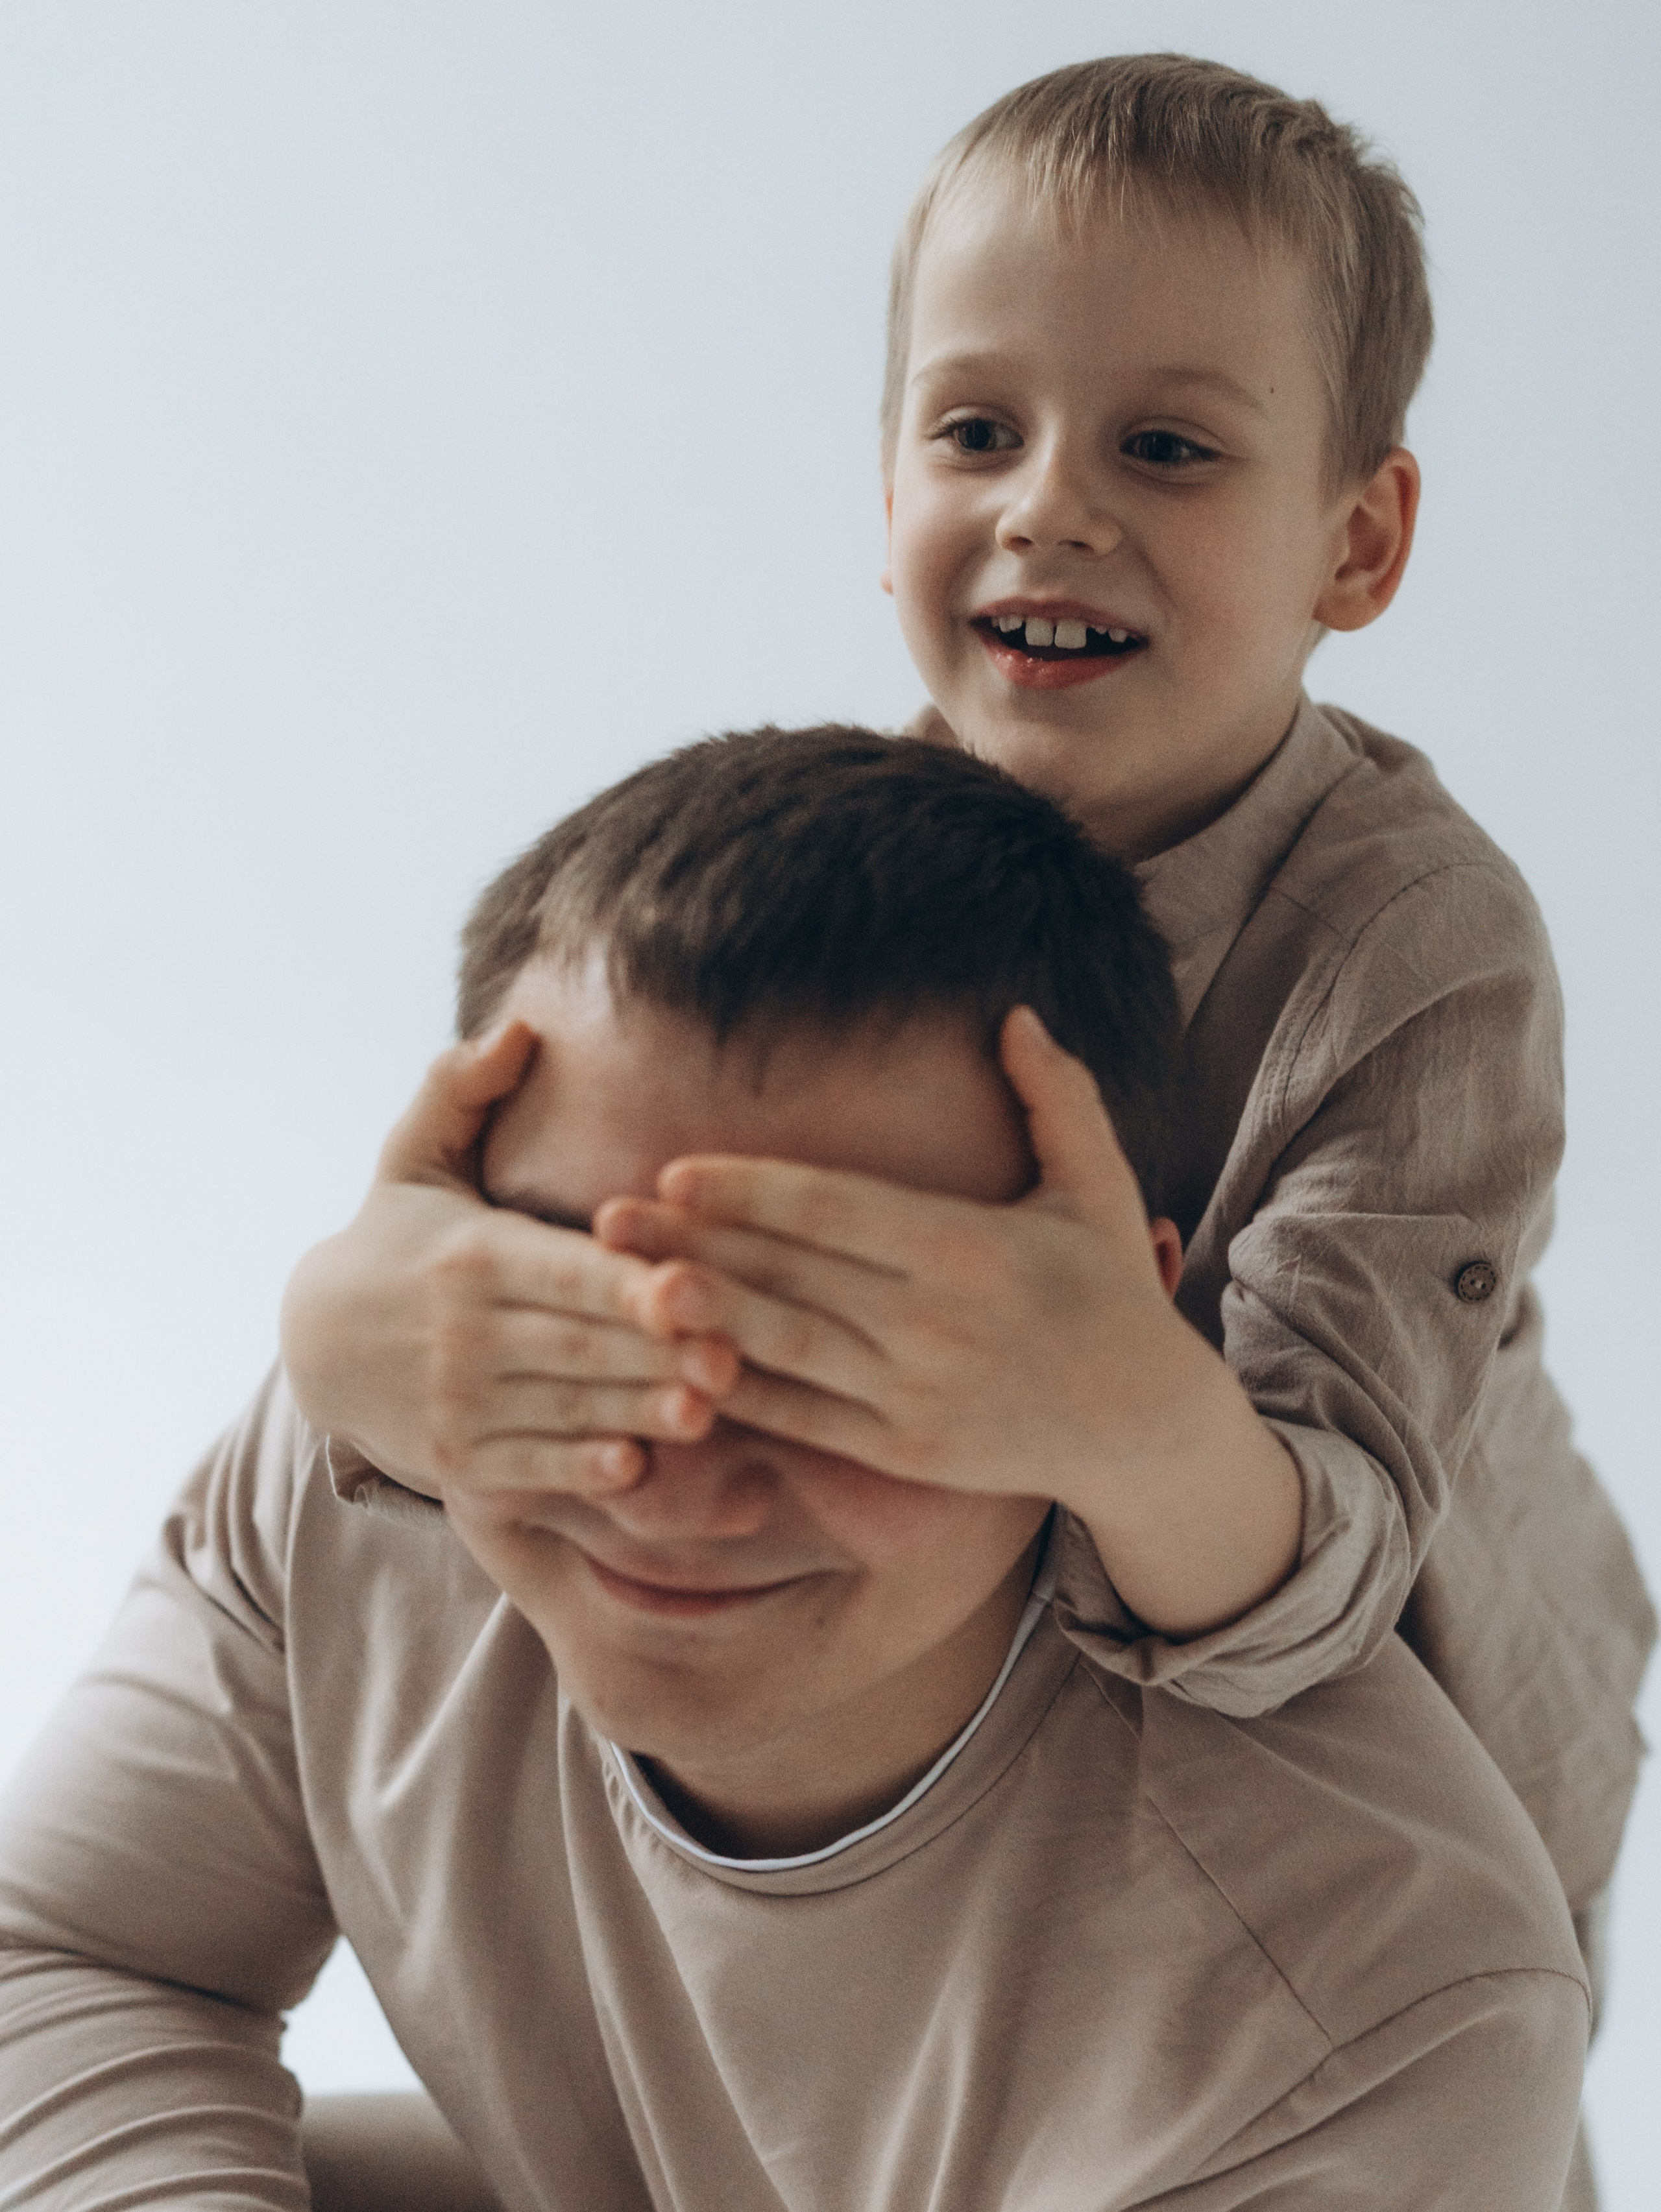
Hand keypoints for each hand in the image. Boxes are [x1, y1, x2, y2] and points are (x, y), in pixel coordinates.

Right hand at [279, 1024, 737, 1500]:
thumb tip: (518, 1028)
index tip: (693, 1283)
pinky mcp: (459, 1460)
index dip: (627, 1282)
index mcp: (472, 1253)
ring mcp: (460, 1401)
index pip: (564, 1269)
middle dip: (655, 1352)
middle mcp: (464, 1331)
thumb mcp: (415, 1155)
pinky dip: (580, 1472)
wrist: (317, 1342)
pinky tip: (635, 1468)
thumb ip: (461, 1087)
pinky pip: (532, 1467)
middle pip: (579, 1344)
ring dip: (636, 1413)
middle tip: (736, 1353)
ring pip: (566, 1410)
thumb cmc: (397, 1235)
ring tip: (708, 1411)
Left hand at [600, 1009, 1300, 1636]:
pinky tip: (678, 1364)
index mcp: (970, 1248)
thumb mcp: (1100, 1186)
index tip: (676, 1171)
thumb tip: (1018, 1013)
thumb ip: (1058, 1097)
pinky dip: (740, 1393)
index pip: (836, 1210)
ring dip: (698, 1316)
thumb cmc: (1114, 1291)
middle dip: (693, 1245)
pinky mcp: (903, 1452)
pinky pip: (803, 1418)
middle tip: (605, 1219)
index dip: (750, 1193)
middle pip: (790, 1276)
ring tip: (625, 1285)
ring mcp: (914, 1396)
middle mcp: (934, 1324)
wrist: (1145, 1427)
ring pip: (783, 1349)